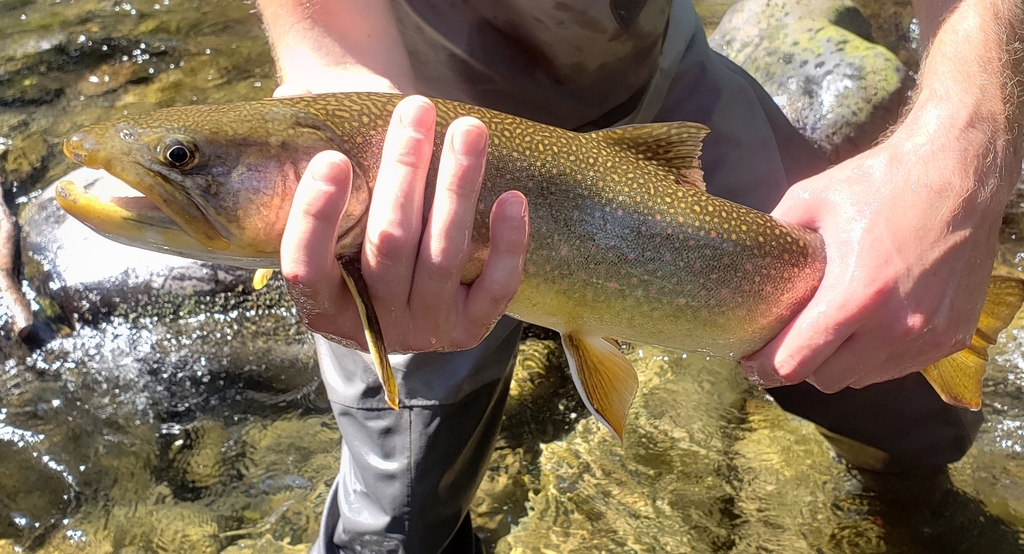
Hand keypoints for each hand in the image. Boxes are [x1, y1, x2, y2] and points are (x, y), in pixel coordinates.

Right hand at [279, 95, 529, 352]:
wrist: (412, 297)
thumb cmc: (362, 239)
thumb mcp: (333, 222)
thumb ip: (314, 170)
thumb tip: (294, 100)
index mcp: (323, 307)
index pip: (307, 266)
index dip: (317, 217)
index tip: (333, 158)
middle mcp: (375, 324)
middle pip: (388, 244)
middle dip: (404, 171)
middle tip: (416, 111)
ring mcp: (426, 330)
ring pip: (443, 255)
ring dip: (457, 185)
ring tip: (469, 130)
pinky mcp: (472, 328)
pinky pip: (496, 287)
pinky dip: (507, 243)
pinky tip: (512, 198)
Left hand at [740, 112, 1015, 391]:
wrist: (961, 172)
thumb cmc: (883, 182)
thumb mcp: (810, 200)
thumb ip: (774, 235)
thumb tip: (744, 258)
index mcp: (856, 296)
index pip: (796, 363)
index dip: (763, 367)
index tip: (749, 360)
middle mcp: (897, 326)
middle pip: (826, 379)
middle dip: (799, 366)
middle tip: (784, 345)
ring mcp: (929, 335)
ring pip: (864, 378)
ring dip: (840, 364)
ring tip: (826, 336)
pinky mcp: (953, 335)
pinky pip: (900, 367)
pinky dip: (877, 357)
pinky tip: (867, 328)